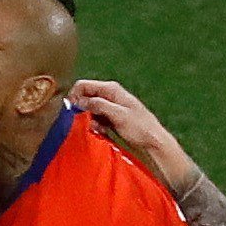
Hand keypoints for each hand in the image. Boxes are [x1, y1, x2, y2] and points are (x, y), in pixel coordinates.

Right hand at [68, 79, 194, 193]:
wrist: (153, 141)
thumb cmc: (140, 127)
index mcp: (111, 89)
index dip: (74, 96)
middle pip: (85, 97)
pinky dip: (96, 125)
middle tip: (86, 122)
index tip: (71, 111)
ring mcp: (110, 106)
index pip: (83, 85)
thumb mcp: (118, 115)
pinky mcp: (110, 117)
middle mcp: (109, 95)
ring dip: (89, 120)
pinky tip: (102, 132)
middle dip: (81, 110)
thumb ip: (99, 105)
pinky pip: (96, 119)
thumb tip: (79, 100)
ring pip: (89, 110)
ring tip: (99, 129)